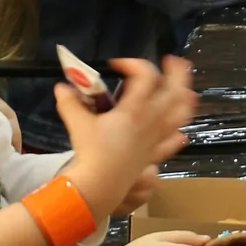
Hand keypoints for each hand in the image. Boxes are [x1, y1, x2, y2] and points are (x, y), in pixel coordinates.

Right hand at [53, 55, 196, 221]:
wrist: (101, 183)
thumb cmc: (91, 151)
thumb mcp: (78, 123)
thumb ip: (70, 102)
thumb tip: (61, 87)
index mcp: (134, 108)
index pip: (145, 75)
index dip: (133, 63)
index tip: (116, 66)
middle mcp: (151, 120)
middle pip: (176, 89)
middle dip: (177, 72)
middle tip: (170, 62)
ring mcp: (157, 137)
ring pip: (182, 114)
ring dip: (185, 98)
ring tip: (184, 89)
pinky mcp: (155, 153)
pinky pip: (173, 142)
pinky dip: (178, 134)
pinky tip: (179, 132)